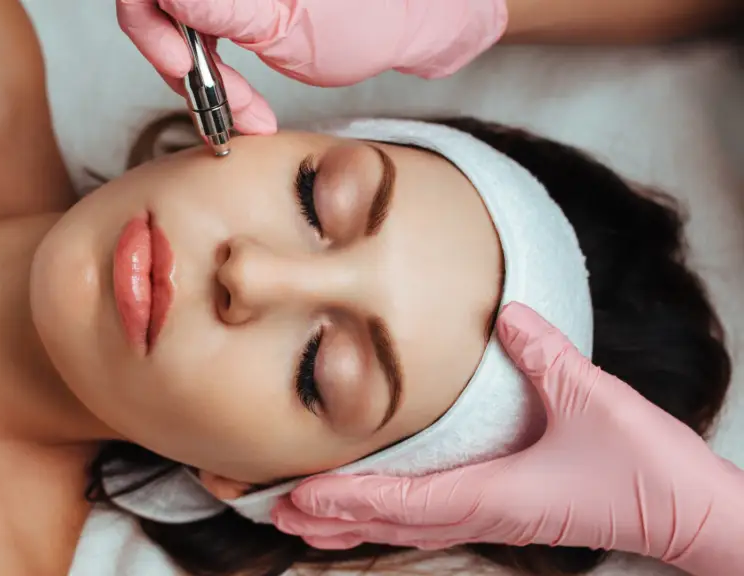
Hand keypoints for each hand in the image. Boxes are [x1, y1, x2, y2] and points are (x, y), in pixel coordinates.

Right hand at [116, 0, 508, 134]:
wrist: (416, 21)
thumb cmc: (371, 17)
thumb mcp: (288, 26)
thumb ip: (218, 7)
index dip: (152, 30)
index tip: (185, 70)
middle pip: (156, 12)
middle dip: (181, 68)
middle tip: (224, 111)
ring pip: (177, 33)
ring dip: (201, 82)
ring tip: (243, 120)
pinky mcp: (238, 7)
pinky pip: (202, 40)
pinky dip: (215, 78)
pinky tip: (243, 106)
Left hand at [272, 303, 743, 572]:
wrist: (694, 517)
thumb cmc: (647, 472)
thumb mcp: (595, 400)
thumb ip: (545, 355)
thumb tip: (507, 314)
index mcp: (492, 493)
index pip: (399, 500)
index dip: (345, 498)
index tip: (295, 494)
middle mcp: (484, 512)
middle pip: (390, 522)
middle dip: (329, 518)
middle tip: (273, 509)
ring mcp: (495, 518)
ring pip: (406, 528)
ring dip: (352, 524)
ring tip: (303, 521)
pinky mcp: (509, 513)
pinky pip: (433, 522)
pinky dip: (391, 519)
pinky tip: (379, 516)